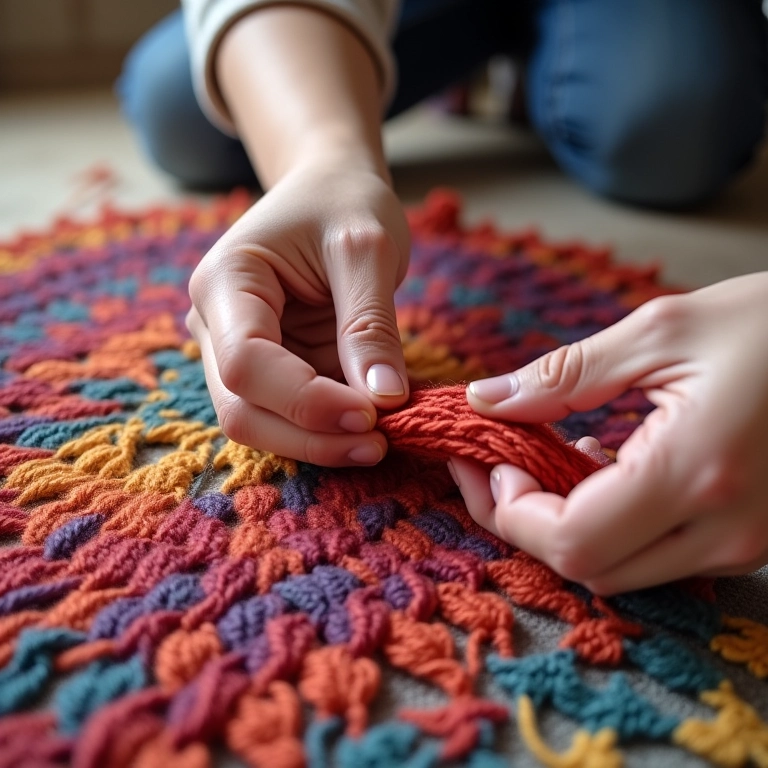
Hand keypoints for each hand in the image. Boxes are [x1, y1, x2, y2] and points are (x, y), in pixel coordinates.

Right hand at [186, 163, 410, 465]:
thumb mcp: (367, 248)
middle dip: (309, 437)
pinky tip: (367, 428)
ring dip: (316, 443)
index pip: (246, 362)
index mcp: (225, 281)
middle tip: (378, 444)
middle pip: (241, 409)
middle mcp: (214, 323)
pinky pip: (285, 416)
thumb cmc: (344, 202)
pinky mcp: (266, 369)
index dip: (305, 400)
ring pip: (258, 424)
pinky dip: (324, 431)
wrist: (330, 189)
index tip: (371, 412)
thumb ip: (370, 324)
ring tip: (378, 441)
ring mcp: (234, 351)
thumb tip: (382, 399)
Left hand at [450, 273, 767, 593]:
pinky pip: (658, 554)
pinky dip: (612, 521)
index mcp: (697, 473)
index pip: (571, 539)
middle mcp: (726, 530)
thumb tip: (488, 400)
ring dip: (567, 522)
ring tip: (547, 456)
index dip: (510, 510)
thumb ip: (566, 374)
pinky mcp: (753, 537)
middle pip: (588, 566)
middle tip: (497, 462)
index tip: (487, 460)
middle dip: (526, 521)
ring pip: (621, 569)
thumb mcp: (664, 331)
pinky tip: (602, 463)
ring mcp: (746, 543)